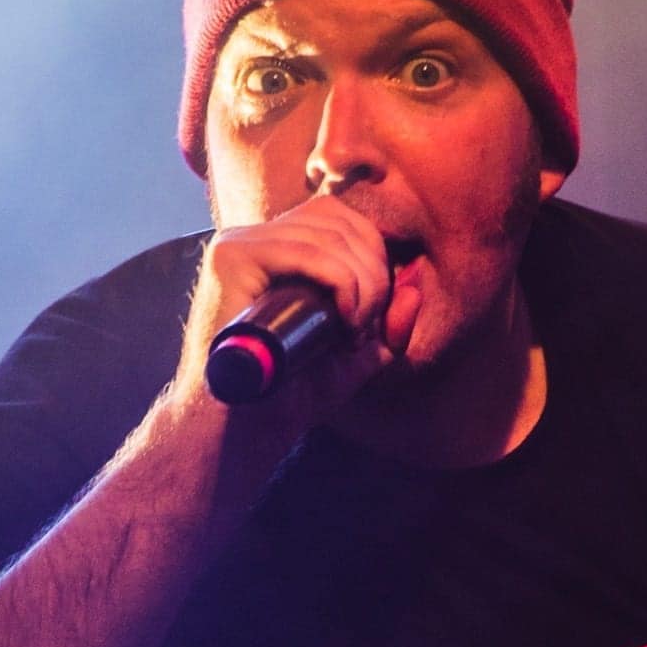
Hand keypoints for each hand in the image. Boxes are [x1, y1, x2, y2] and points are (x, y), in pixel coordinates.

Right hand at [174, 194, 422, 429]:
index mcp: (280, 248)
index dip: (374, 256)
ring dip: (361, 283)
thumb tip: (415, 281)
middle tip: (366, 329)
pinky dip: (340, 282)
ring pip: (328, 235)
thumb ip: (389, 324)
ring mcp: (239, 243)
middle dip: (374, 273)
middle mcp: (257, 236)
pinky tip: (344, 320)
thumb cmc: (292, 395)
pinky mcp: (231, 258)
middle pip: (340, 219)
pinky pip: (306, 251)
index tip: (373, 317)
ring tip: (353, 332)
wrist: (241, 429)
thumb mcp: (356, 357)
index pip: (341, 217)